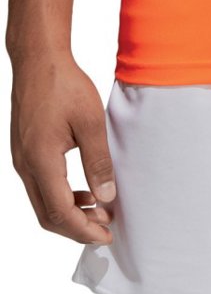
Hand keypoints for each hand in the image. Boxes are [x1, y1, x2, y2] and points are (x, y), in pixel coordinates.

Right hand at [10, 49, 115, 244]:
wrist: (38, 58)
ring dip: (69, 212)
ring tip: (99, 209)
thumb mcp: (90, 122)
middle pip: (47, 215)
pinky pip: (39, 186)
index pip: (60, 213)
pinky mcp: (23, 150)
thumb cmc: (63, 84)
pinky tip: (82, 189)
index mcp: (40, 161)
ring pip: (42, 202)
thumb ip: (98, 161)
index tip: (106, 235)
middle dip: (76, 228)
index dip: (83, 230)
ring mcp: (21, 159)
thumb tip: (106, 197)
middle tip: (105, 228)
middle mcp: (25, 165)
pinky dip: (60, 196)